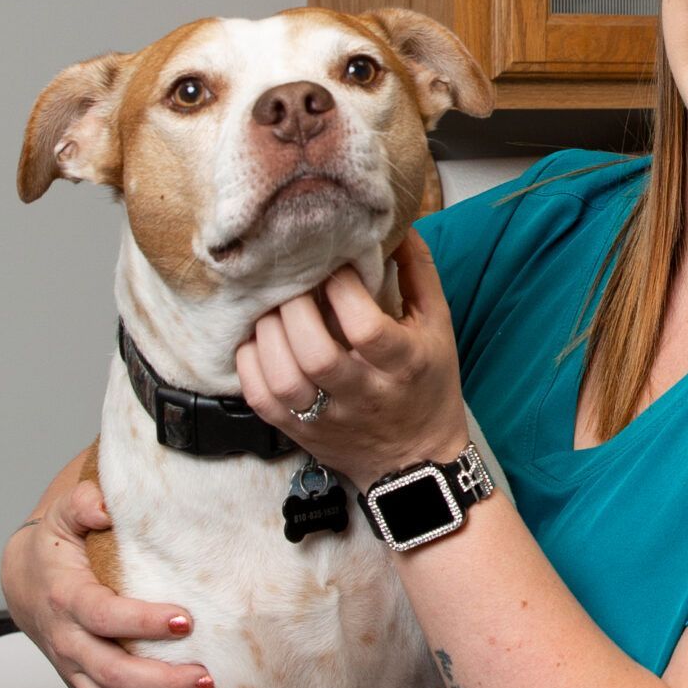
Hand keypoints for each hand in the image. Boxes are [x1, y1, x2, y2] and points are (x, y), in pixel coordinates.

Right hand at [2, 463, 210, 687]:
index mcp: (67, 600)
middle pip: (111, 674)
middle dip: (158, 683)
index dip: (139, 621)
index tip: (182, 620)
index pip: (102, 615)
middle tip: (205, 681)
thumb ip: (83, 506)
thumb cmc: (55, 548)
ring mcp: (78, 675)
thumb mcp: (63, 516)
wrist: (25, 581)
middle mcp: (71, 645)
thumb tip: (102, 503)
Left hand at [236, 232, 469, 490]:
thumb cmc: (427, 385)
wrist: (415, 463)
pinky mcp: (300, 433)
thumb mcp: (438, 329)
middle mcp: (365, 395)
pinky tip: (258, 341)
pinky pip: (261, 399)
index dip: (342, 290)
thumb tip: (396, 225)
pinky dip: (250, 364)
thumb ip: (418, 275)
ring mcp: (328, 418)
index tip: (335, 269)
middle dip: (295, 308)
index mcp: (404, 365)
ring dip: (268, 333)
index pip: (365, 327)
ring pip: (283, 378)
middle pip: (316, 353)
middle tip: (292, 284)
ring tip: (273, 309)